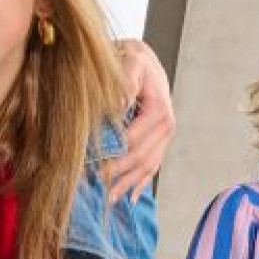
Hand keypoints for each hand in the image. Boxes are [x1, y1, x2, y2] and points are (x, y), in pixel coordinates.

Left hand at [105, 39, 175, 200]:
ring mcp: (164, 136)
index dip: (113, 156)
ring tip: (108, 199)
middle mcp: (166, 126)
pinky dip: (140, 182)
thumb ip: (126, 82)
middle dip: (118, 174)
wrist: (143, 59)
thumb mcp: (130, 62)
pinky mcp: (159, 141)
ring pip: (147, 167)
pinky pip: (152, 166)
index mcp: (160, 111)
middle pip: (141, 158)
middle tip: (94, 186)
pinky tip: (129, 197)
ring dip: (128, 184)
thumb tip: (120, 104)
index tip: (92, 166)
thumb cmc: (132, 59)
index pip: (134, 141)